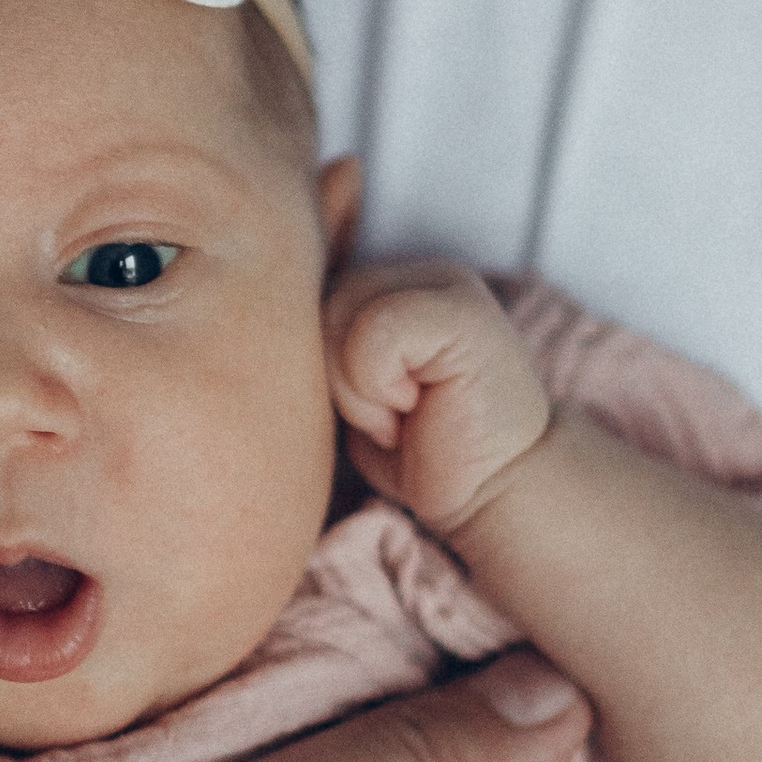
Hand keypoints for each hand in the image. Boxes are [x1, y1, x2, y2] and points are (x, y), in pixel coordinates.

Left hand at [325, 256, 553, 537]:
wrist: (496, 490)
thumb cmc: (419, 450)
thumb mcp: (352, 390)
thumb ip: (322, 344)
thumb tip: (264, 321)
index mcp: (386, 281)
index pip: (304, 294)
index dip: (322, 365)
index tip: (374, 407)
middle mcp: (415, 270)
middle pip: (315, 305)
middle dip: (337, 378)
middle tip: (391, 414)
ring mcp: (444, 282)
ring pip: (338, 317)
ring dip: (359, 389)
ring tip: (404, 412)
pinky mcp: (461, 310)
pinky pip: (371, 337)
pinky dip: (378, 390)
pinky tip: (420, 410)